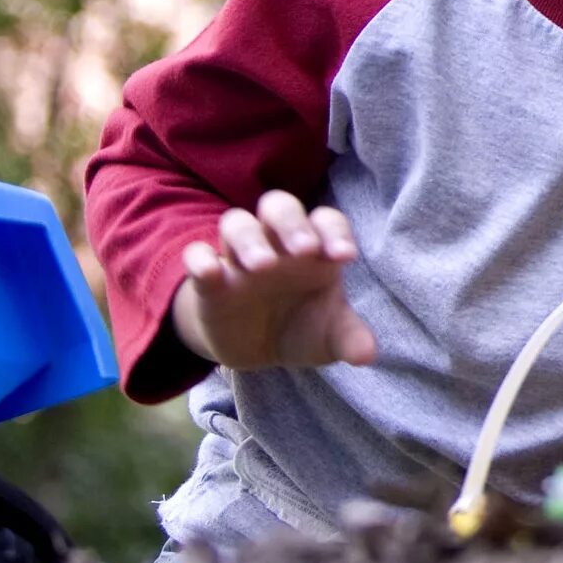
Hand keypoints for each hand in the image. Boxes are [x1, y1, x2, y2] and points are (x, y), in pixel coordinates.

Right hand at [170, 190, 377, 370]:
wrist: (257, 350)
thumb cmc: (302, 328)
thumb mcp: (329, 338)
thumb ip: (348, 339)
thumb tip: (366, 356)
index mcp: (315, 250)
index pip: (326, 221)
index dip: (336, 231)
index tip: (344, 256)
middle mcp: (277, 244)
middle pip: (279, 206)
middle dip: (292, 222)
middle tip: (303, 249)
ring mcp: (240, 259)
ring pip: (237, 223)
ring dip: (250, 238)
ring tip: (263, 266)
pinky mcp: (208, 281)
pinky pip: (196, 255)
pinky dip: (200, 259)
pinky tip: (211, 271)